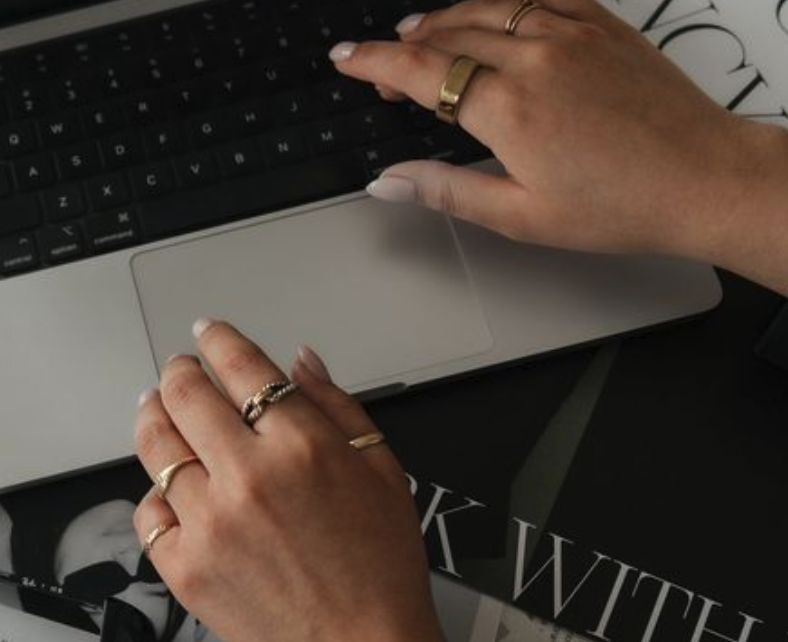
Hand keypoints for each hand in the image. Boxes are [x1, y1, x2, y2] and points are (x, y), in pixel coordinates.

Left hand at [132, 320, 454, 641]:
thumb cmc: (380, 572)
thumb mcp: (383, 474)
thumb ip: (338, 408)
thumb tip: (298, 361)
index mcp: (302, 446)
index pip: (241, 367)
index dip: (216, 341)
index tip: (206, 334)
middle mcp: (249, 477)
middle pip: (185, 397)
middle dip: (177, 373)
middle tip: (177, 372)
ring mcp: (209, 524)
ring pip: (155, 448)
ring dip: (151, 418)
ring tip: (154, 411)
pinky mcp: (183, 568)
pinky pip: (148, 514)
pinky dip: (155, 497)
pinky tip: (170, 491)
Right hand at [332, 0, 784, 274]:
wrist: (700, 179)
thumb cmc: (619, 205)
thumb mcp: (518, 215)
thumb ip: (445, 190)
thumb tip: (388, 182)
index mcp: (509, 108)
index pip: (420, 70)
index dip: (373, 62)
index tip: (346, 59)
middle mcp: (536, 57)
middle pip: (448, 31)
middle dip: (405, 45)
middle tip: (384, 67)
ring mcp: (572, 32)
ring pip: (489, 6)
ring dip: (447, 17)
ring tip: (424, 32)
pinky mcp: (602, 25)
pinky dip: (502, 2)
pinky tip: (493, 15)